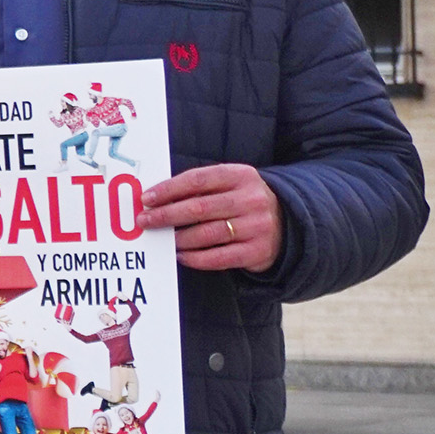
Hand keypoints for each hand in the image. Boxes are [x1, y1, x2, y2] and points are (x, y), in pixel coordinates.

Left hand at [144, 165, 280, 271]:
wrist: (289, 223)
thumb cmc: (243, 201)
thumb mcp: (230, 183)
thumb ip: (199, 186)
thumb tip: (156, 198)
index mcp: (241, 175)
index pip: (197, 180)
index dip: (168, 189)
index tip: (146, 199)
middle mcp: (251, 199)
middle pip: (199, 208)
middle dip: (166, 215)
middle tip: (145, 221)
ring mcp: (257, 226)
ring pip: (207, 234)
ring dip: (178, 238)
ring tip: (163, 239)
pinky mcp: (257, 251)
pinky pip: (218, 258)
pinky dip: (195, 258)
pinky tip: (181, 255)